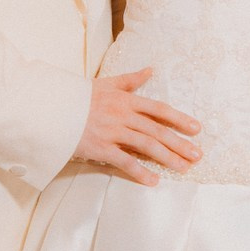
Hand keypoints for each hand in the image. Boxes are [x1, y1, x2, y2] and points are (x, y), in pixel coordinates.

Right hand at [75, 68, 201, 185]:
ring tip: (183, 168)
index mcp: (126, 100)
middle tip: (197, 155)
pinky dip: (140, 172)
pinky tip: (153, 181)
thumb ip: (130, 80)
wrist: (52, 109)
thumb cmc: (79, 96)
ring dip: (167, 157)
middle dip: (180, 144)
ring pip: (146, 146)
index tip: (196, 129)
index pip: (159, 109)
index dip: (179, 119)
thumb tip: (150, 70)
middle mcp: (122, 115)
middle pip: (157, 130)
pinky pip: (125, 161)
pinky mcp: (101, 148)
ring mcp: (112, 132)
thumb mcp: (106, 84)